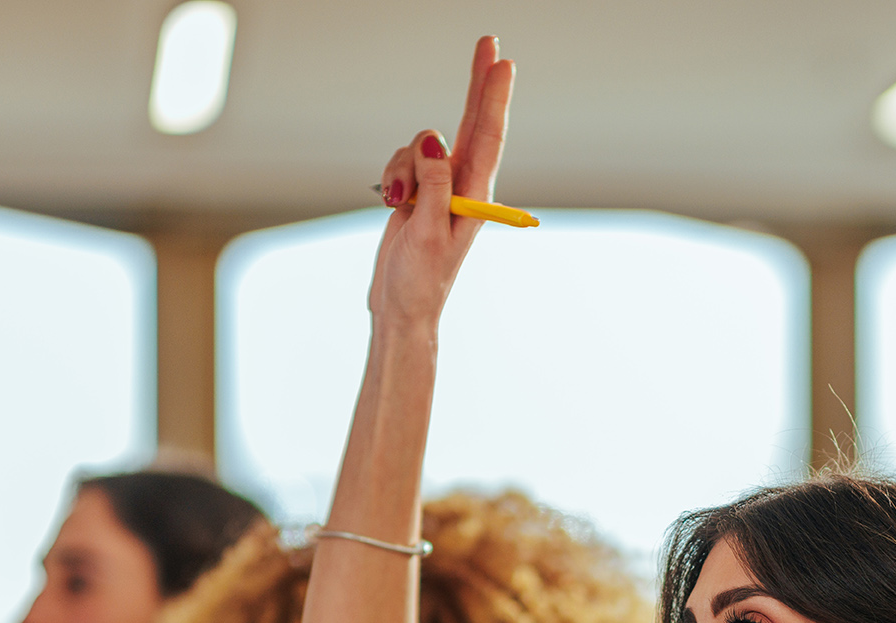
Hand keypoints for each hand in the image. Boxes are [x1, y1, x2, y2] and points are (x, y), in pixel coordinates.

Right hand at [367, 36, 514, 329]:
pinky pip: (404, 162)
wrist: (401, 306)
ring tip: (399, 204)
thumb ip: (433, 184)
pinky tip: (393, 203)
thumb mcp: (429, 232)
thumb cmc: (420, 279)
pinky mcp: (420, 192)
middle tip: (490, 44)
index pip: (488, 137)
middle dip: (478, 84)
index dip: (493, 98)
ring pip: (420, 146)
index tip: (503, 65)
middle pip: (472, 123)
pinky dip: (392, 176)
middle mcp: (463, 186)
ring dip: (402, 166)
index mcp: (475, 196)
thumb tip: (434, 142)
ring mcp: (441, 187)